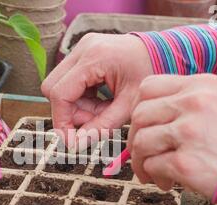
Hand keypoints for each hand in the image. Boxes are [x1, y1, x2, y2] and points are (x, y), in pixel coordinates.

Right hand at [41, 33, 152, 147]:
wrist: (164, 52)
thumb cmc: (151, 75)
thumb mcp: (129, 105)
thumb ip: (102, 126)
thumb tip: (77, 144)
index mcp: (95, 58)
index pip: (60, 94)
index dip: (61, 120)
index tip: (70, 140)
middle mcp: (83, 48)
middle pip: (52, 88)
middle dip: (68, 111)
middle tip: (91, 122)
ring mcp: (82, 48)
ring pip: (59, 85)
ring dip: (75, 105)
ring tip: (101, 110)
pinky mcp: (84, 51)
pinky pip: (69, 80)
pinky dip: (80, 96)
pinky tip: (100, 101)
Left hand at [128, 74, 216, 198]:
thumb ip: (187, 104)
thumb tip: (151, 120)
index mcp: (201, 86)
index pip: (148, 86)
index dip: (138, 108)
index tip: (141, 126)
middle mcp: (194, 103)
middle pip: (140, 115)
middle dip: (134, 138)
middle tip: (142, 154)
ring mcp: (189, 132)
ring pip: (141, 142)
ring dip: (141, 161)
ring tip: (152, 173)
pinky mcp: (186, 162)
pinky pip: (152, 166)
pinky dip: (153, 176)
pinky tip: (166, 182)